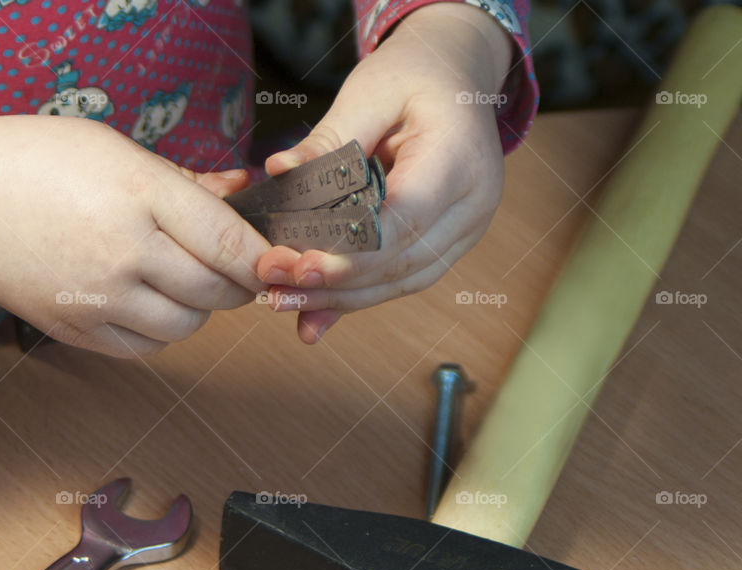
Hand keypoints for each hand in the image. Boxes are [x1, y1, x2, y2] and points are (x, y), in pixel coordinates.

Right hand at [0, 115, 269, 356]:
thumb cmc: (36, 161)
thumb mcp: (116, 149)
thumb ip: (185, 182)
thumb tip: (242, 194)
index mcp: (138, 194)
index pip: (228, 242)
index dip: (262, 258)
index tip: (275, 261)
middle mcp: (122, 252)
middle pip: (215, 292)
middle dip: (238, 284)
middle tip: (231, 269)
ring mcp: (96, 298)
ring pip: (186, 326)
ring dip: (198, 309)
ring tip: (180, 281)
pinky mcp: (74, 330)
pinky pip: (144, 348)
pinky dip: (160, 330)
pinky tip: (147, 302)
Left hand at [257, 2, 514, 342]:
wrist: (455, 79)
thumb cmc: (414, 77)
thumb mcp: (369, 90)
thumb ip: (328, 138)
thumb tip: (279, 172)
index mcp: (458, 158)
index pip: (406, 221)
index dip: (353, 253)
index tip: (300, 266)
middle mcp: (472, 205)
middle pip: (401, 262)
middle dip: (334, 283)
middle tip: (273, 287)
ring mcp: (464, 230)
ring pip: (400, 281)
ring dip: (339, 299)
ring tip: (281, 300)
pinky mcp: (445, 244)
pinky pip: (399, 279)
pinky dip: (354, 297)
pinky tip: (312, 316)